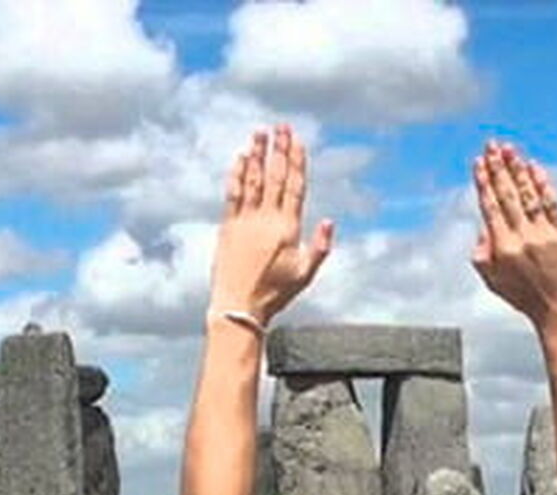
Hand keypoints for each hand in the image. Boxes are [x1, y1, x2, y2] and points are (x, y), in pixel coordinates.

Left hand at [211, 123, 334, 325]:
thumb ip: (320, 247)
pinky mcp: (228, 225)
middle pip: (274, 176)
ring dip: (257, 153)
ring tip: (260, 132)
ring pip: (252, 179)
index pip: (294, 187)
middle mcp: (266, 219)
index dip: (295, 161)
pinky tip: (241, 157)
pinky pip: (233, 193)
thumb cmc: (274, 294)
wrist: (238, 306)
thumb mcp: (305, 275)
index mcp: (287, 229)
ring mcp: (245, 220)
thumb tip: (329, 221)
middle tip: (281, 126)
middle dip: (278, 149)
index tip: (297, 141)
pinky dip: (238, 173)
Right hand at [470, 141, 556, 331]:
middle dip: (498, 168)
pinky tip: (534, 168)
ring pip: (529, 195)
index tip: (479, 162)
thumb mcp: (493, 282)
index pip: (490, 207)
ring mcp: (544, 234)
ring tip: (510, 150)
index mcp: (503, 248)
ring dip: (518, 169)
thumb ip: (482, 255)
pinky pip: (552, 204)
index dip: (484, 182)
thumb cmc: (524, 296)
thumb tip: (482, 228)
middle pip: (508, 195)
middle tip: (491, 145)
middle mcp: (522, 238)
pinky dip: (543, 184)